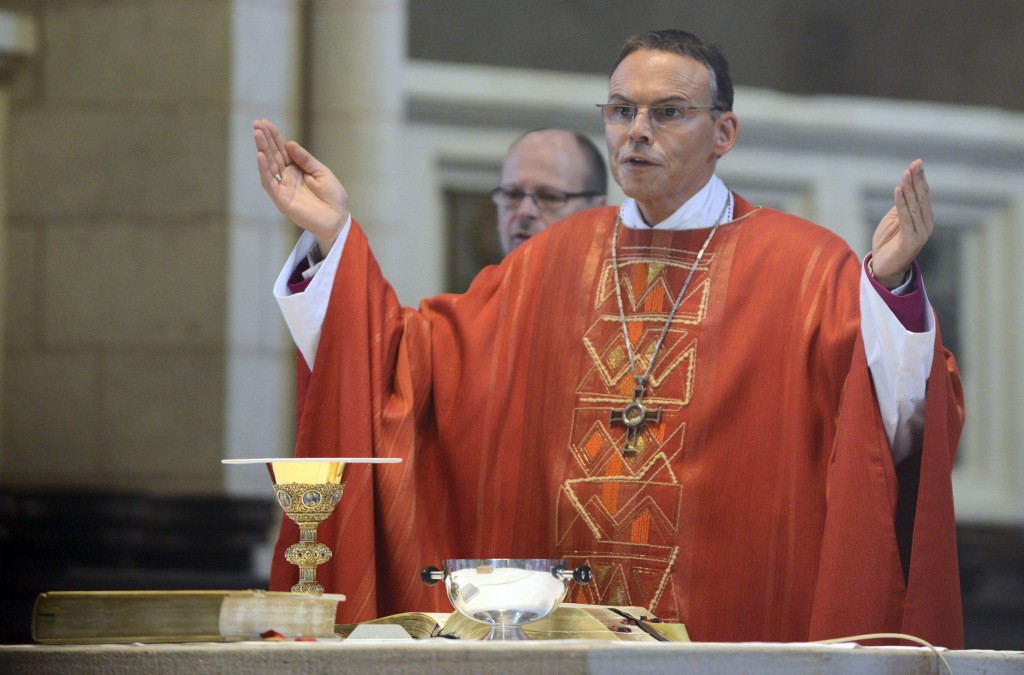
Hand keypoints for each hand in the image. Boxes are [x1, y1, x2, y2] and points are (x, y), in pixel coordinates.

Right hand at [253, 119, 348, 253]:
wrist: (338, 219)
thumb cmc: (333, 197)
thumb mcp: (321, 172)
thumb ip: (306, 159)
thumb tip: (290, 143)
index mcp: (297, 169)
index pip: (282, 149)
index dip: (274, 136)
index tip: (265, 122)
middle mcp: (287, 177)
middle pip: (274, 155)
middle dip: (265, 139)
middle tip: (257, 123)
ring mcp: (283, 188)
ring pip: (269, 166)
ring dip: (262, 150)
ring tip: (257, 134)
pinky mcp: (281, 200)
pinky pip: (270, 183)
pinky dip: (264, 170)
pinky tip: (260, 156)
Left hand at [870, 159, 932, 288]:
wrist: (884, 268)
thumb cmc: (888, 243)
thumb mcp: (893, 220)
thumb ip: (900, 207)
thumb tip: (904, 188)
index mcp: (923, 218)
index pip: (923, 195)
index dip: (921, 179)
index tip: (917, 163)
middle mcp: (926, 224)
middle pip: (922, 198)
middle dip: (918, 180)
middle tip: (915, 164)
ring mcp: (920, 233)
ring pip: (914, 206)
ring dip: (909, 189)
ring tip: (905, 174)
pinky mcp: (911, 241)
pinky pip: (905, 218)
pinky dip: (901, 204)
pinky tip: (898, 191)